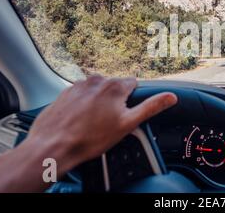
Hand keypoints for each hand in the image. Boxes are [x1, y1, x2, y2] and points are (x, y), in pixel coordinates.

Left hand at [27, 76, 177, 173]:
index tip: (125, 113)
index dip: (132, 100)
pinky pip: (81, 95)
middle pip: (115, 87)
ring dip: (98, 102)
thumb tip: (171, 97)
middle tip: (108, 122)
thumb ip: (151, 107)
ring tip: (91, 123)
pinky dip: (83, 104)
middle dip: (115, 101)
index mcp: (115, 85)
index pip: (133, 84)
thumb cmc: (89, 138)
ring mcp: (79, 85)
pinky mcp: (65, 91)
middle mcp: (97, 80)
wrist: (53, 145)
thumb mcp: (127, 125)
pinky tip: (79, 120)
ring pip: (97, 90)